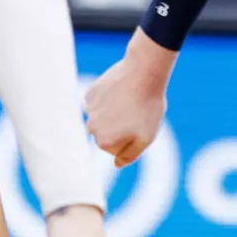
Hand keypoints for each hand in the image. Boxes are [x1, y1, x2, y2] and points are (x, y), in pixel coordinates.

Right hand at [85, 29, 175, 167]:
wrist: (144, 72)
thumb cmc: (148, 107)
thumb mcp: (146, 138)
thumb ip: (130, 156)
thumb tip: (117, 164)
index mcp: (104, 142)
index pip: (117, 149)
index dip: (132, 137)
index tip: (140, 124)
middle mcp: (91, 128)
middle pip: (109, 134)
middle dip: (122, 126)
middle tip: (137, 112)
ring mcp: (89, 109)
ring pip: (105, 117)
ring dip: (116, 112)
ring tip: (131, 100)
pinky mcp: (91, 93)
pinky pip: (102, 101)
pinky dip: (111, 98)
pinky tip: (122, 90)